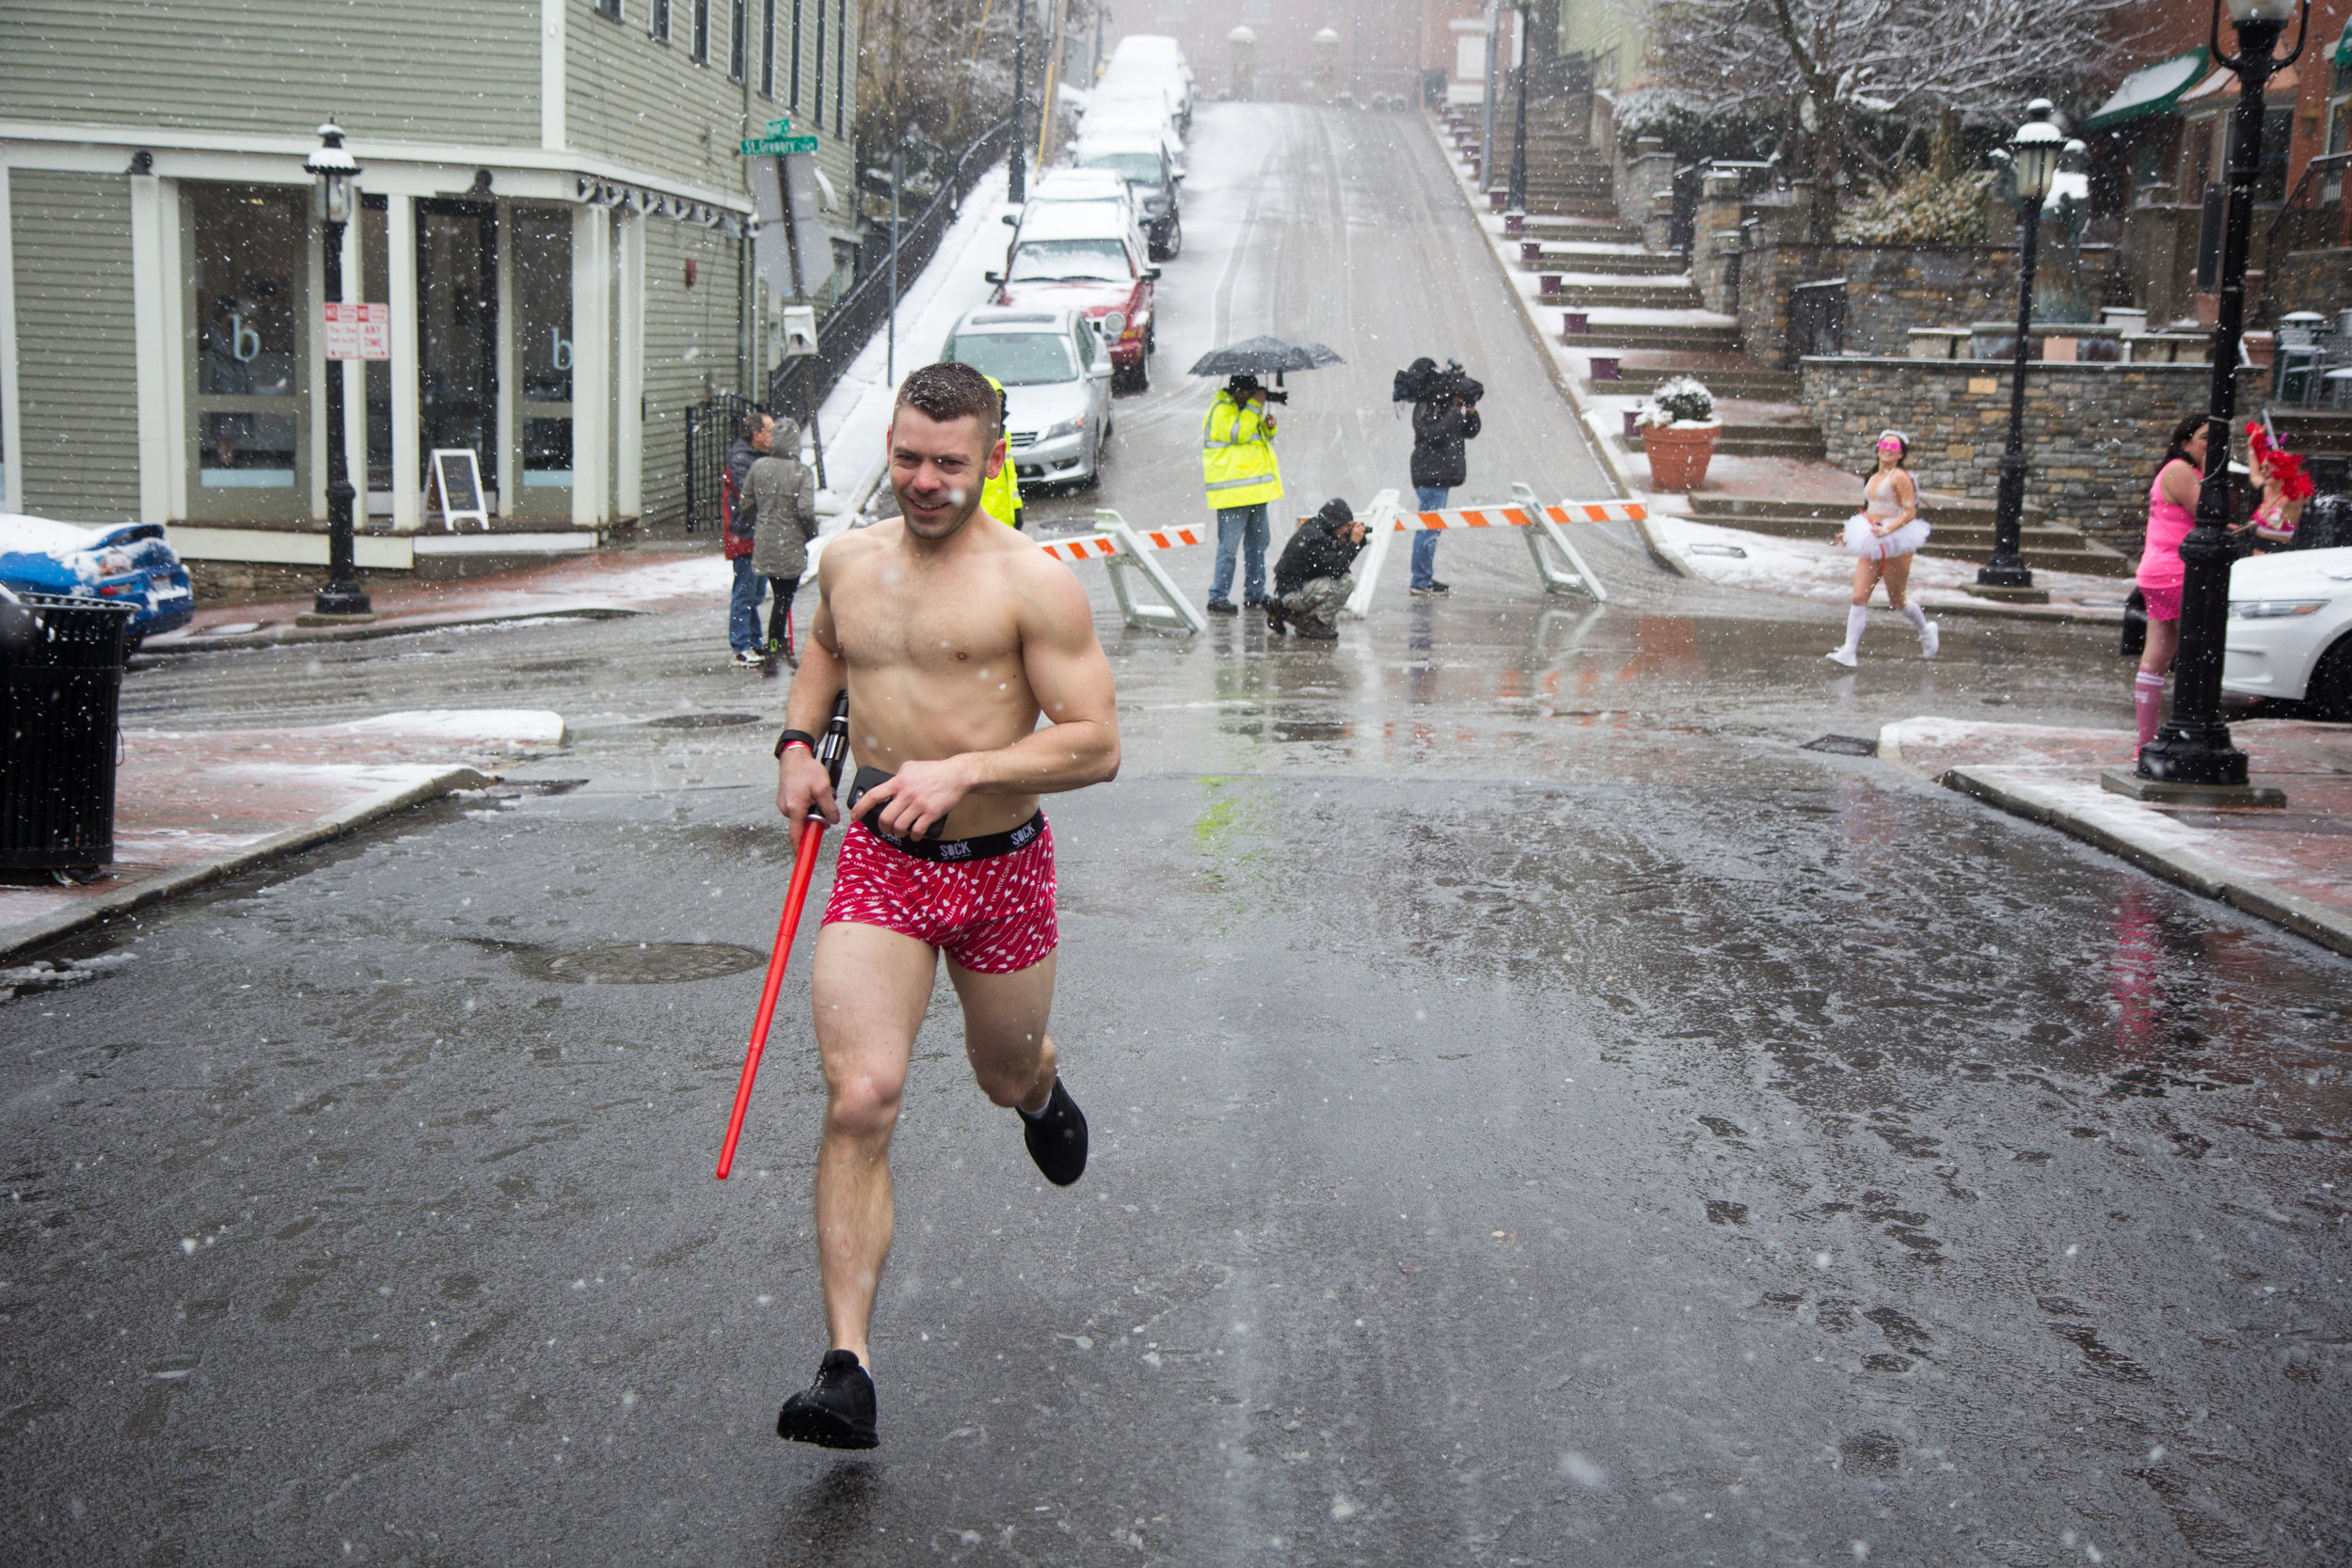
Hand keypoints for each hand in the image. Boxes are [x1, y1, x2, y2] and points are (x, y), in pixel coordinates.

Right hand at [775, 746, 839, 841]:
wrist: (794, 756)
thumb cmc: (806, 769)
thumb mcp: (824, 788)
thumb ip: (829, 807)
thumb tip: (833, 821)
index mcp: (795, 808)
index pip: (796, 835)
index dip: (800, 848)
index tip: (803, 857)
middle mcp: (786, 809)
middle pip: (802, 824)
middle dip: (814, 819)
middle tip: (822, 803)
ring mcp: (783, 804)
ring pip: (801, 816)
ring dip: (810, 810)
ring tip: (815, 793)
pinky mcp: (784, 800)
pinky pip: (797, 808)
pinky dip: (805, 805)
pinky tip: (808, 792)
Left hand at [851, 755, 975, 839]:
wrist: (957, 774)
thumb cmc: (934, 771)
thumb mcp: (910, 767)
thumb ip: (897, 777)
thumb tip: (887, 788)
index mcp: (899, 781)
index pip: (874, 795)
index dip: (860, 808)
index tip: (854, 817)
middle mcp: (907, 793)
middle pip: (885, 817)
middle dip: (883, 827)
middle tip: (885, 829)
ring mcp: (919, 804)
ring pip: (899, 827)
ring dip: (897, 833)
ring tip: (900, 832)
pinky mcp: (931, 813)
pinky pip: (917, 831)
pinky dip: (913, 836)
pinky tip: (914, 834)